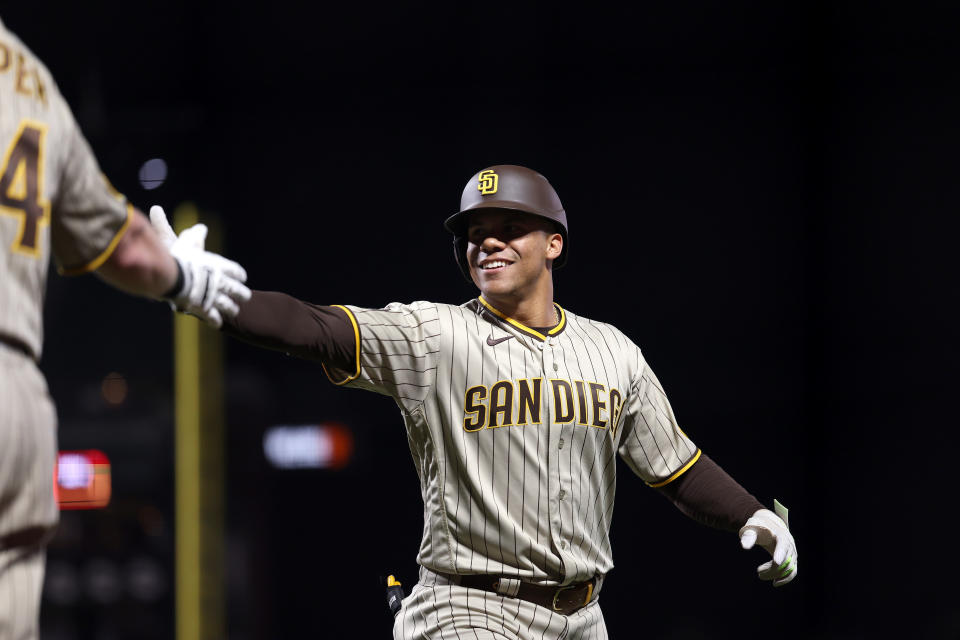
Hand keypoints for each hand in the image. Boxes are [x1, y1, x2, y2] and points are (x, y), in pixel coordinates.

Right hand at [149, 205, 250, 327]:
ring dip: (232, 308)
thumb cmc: (179, 258)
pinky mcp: (205, 309)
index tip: (241, 277)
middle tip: (245, 296)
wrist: (173, 277)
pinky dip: (216, 320)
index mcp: (219, 266)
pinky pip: (214, 317)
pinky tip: (218, 323)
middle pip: (238, 290)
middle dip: (242, 294)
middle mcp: (221, 282)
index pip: (236, 271)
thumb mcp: (188, 243)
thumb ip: (195, 236)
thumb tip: (201, 227)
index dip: (239, 275)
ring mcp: (214, 297)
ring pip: (230, 306)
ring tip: (234, 310)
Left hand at [739, 503, 796, 586]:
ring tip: (760, 575)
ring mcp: (793, 552)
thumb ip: (748, 536)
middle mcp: (790, 544)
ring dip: (775, 574)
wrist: (769, 524)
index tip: (776, 562)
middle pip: (786, 559)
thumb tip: (744, 547)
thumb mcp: (751, 528)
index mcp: (781, 534)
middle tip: (758, 572)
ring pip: (789, 568)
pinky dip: (785, 578)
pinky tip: (775, 583)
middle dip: (772, 568)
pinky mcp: (792, 559)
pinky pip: (792, 571)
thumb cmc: (758, 527)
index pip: (783, 544)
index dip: (780, 553)